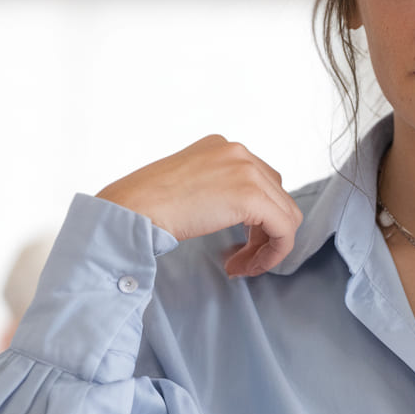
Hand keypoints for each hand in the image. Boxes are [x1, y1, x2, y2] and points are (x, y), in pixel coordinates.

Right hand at [96, 135, 303, 276]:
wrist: (129, 210)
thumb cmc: (143, 205)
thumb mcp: (186, 184)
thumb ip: (215, 188)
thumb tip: (236, 210)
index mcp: (222, 146)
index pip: (260, 181)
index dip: (256, 217)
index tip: (237, 243)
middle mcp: (239, 152)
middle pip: (277, 196)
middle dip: (263, 232)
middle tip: (239, 258)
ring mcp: (248, 170)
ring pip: (285, 214)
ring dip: (267, 246)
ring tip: (240, 265)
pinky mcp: (251, 196)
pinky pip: (284, 229)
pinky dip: (273, 253)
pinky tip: (246, 267)